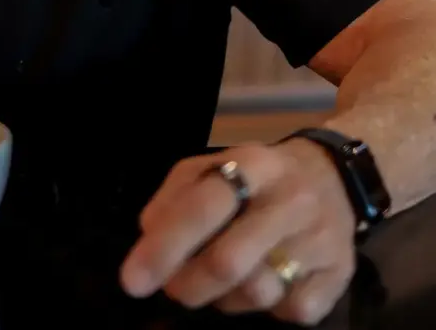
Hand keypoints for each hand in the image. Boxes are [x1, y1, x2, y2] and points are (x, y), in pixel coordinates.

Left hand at [119, 141, 357, 325]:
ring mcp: (321, 239)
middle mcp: (291, 200)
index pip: (202, 207)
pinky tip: (266, 280)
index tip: (132, 279)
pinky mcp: (342, 274)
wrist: (333, 177)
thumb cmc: (257, 176)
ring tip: (221, 279)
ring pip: (258, 292)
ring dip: (225, 297)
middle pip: (229, 261)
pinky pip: (291, 310)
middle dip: (188, 284)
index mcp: (252, 164)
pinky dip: (268, 308)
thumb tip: (148, 236)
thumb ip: (175, 197)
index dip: (164, 247)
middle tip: (173, 289)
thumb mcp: (213, 167)